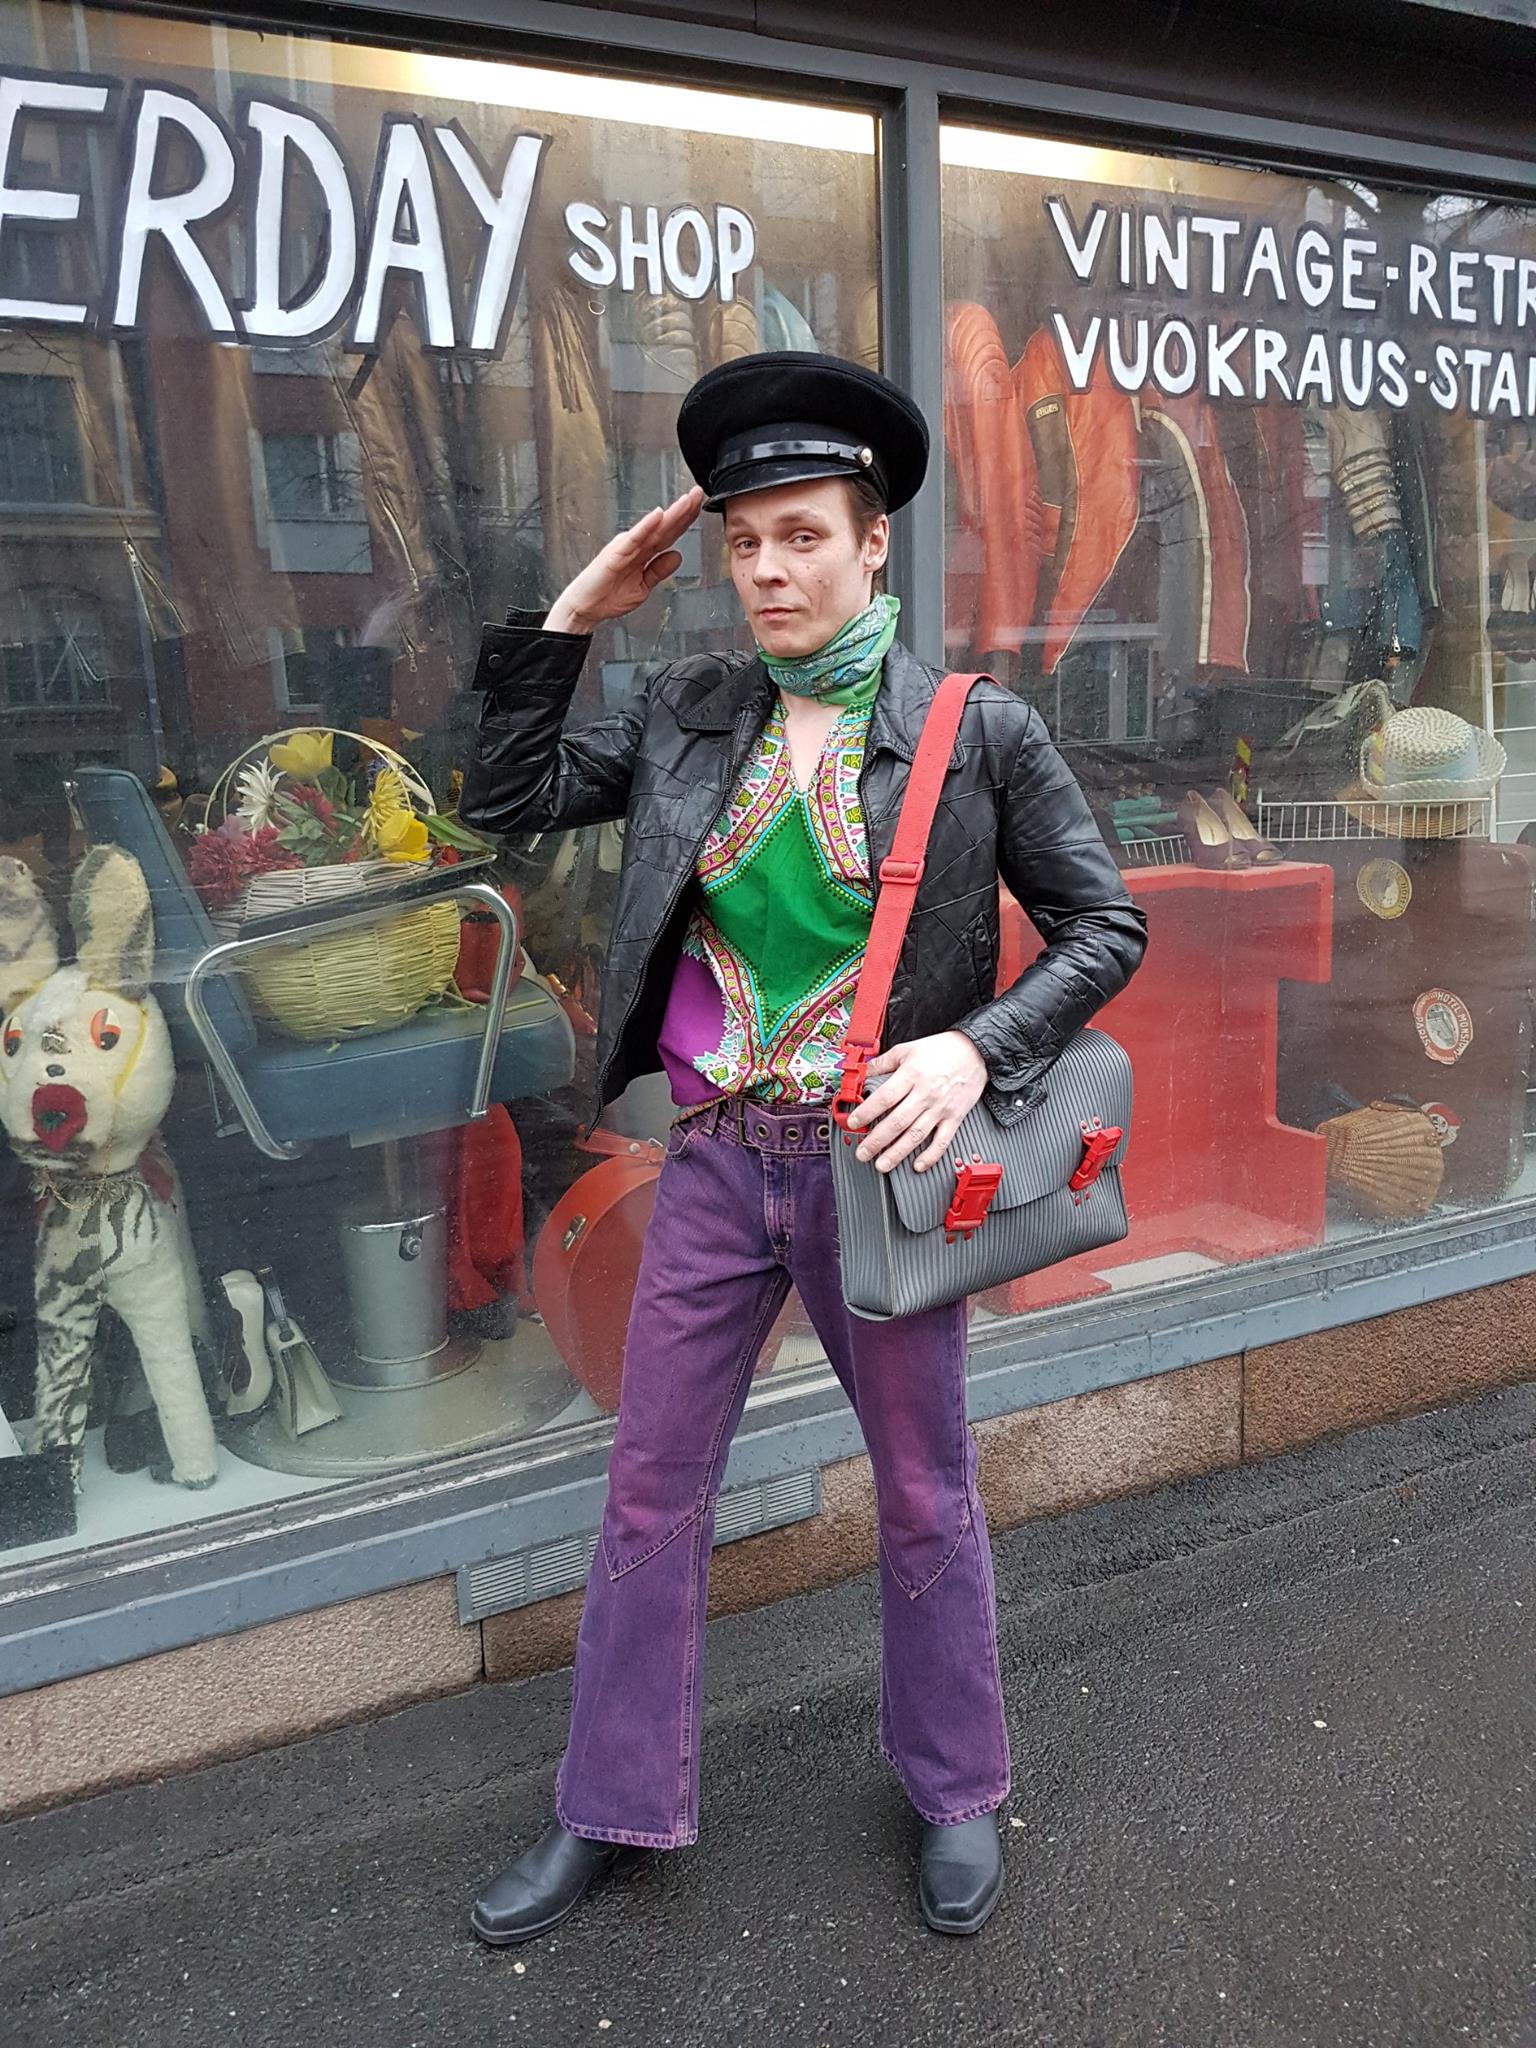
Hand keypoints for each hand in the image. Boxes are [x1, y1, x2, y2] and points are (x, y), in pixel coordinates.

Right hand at [546, 488, 704, 633]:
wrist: (586, 608)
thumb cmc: (607, 596)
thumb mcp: (642, 586)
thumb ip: (658, 570)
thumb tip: (676, 557)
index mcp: (642, 552)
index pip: (668, 534)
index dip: (685, 521)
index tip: (699, 507)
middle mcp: (635, 545)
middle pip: (664, 526)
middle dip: (683, 510)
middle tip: (698, 493)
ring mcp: (626, 547)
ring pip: (653, 528)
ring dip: (671, 514)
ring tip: (687, 500)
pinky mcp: (616, 554)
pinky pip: (634, 538)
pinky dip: (646, 526)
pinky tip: (657, 515)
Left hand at [843, 1031, 988, 1173]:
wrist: (975, 1052)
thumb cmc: (941, 1050)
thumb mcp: (907, 1049)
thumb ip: (883, 1062)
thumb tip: (861, 1073)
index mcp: (911, 1075)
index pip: (884, 1098)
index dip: (866, 1113)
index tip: (853, 1123)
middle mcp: (925, 1094)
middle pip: (897, 1122)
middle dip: (876, 1141)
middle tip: (862, 1153)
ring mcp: (940, 1108)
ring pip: (916, 1135)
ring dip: (897, 1153)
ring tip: (881, 1165)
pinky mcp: (955, 1118)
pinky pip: (942, 1141)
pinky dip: (930, 1155)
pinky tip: (917, 1165)